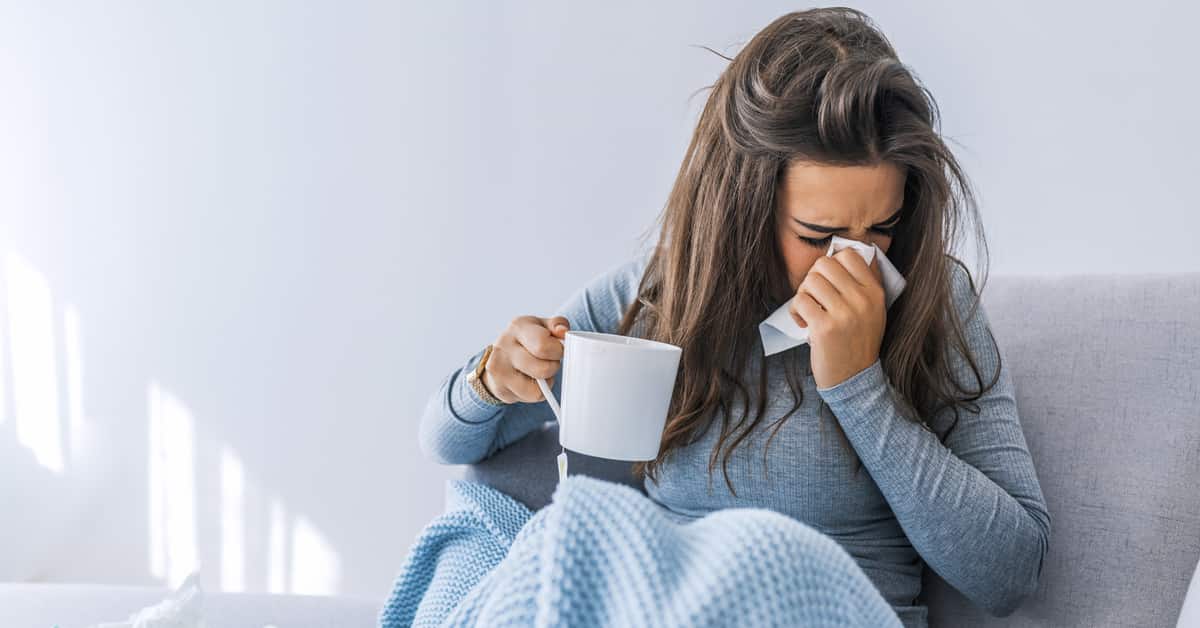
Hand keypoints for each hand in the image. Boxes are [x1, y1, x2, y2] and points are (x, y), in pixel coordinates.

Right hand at [482, 315, 569, 403]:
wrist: (501, 356)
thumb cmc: (528, 339)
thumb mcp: (543, 326)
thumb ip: (558, 324)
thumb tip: (563, 331)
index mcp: (518, 327)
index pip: (543, 344)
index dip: (558, 351)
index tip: (558, 350)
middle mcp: (504, 346)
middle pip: (543, 369)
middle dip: (553, 367)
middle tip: (550, 361)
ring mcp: (499, 368)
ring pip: (537, 389)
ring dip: (546, 382)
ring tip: (540, 371)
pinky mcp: (499, 388)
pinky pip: (531, 397)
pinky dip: (537, 392)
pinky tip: (531, 381)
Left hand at [789, 249, 885, 388]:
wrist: (854, 378)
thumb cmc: (858, 341)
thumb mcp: (874, 311)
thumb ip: (864, 283)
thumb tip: (847, 251)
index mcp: (875, 292)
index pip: (849, 255)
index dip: (833, 264)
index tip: (829, 281)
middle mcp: (862, 300)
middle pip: (824, 264)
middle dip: (813, 278)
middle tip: (815, 297)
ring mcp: (844, 314)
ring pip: (810, 281)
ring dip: (804, 295)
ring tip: (810, 311)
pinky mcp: (824, 328)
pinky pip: (800, 301)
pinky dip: (796, 311)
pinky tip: (804, 323)